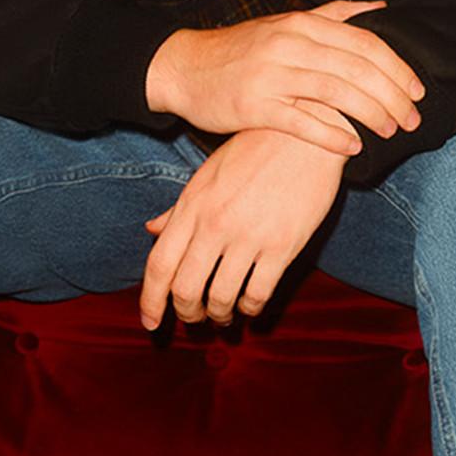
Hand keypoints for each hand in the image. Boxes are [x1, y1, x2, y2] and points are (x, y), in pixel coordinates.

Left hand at [138, 128, 346, 330]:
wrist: (305, 133)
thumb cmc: (254, 149)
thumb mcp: (208, 174)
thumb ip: (179, 208)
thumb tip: (151, 231)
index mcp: (192, 205)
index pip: (159, 264)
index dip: (150, 301)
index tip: (149, 323)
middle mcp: (214, 223)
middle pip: (185, 289)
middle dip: (186, 313)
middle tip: (193, 318)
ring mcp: (248, 236)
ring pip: (220, 297)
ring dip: (219, 314)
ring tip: (223, 314)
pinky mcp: (282, 245)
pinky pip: (258, 293)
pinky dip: (250, 309)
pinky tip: (250, 306)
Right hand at [145, 0, 424, 159]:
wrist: (185, 67)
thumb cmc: (243, 48)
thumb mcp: (286, 22)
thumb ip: (333, 15)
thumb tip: (378, 6)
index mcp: (302, 24)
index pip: (364, 43)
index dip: (397, 68)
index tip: (418, 91)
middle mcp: (290, 45)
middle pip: (357, 69)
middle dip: (393, 96)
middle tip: (413, 119)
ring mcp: (271, 75)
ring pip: (336, 93)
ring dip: (371, 115)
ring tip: (390, 132)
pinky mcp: (254, 106)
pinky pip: (302, 121)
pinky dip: (332, 134)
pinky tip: (353, 146)